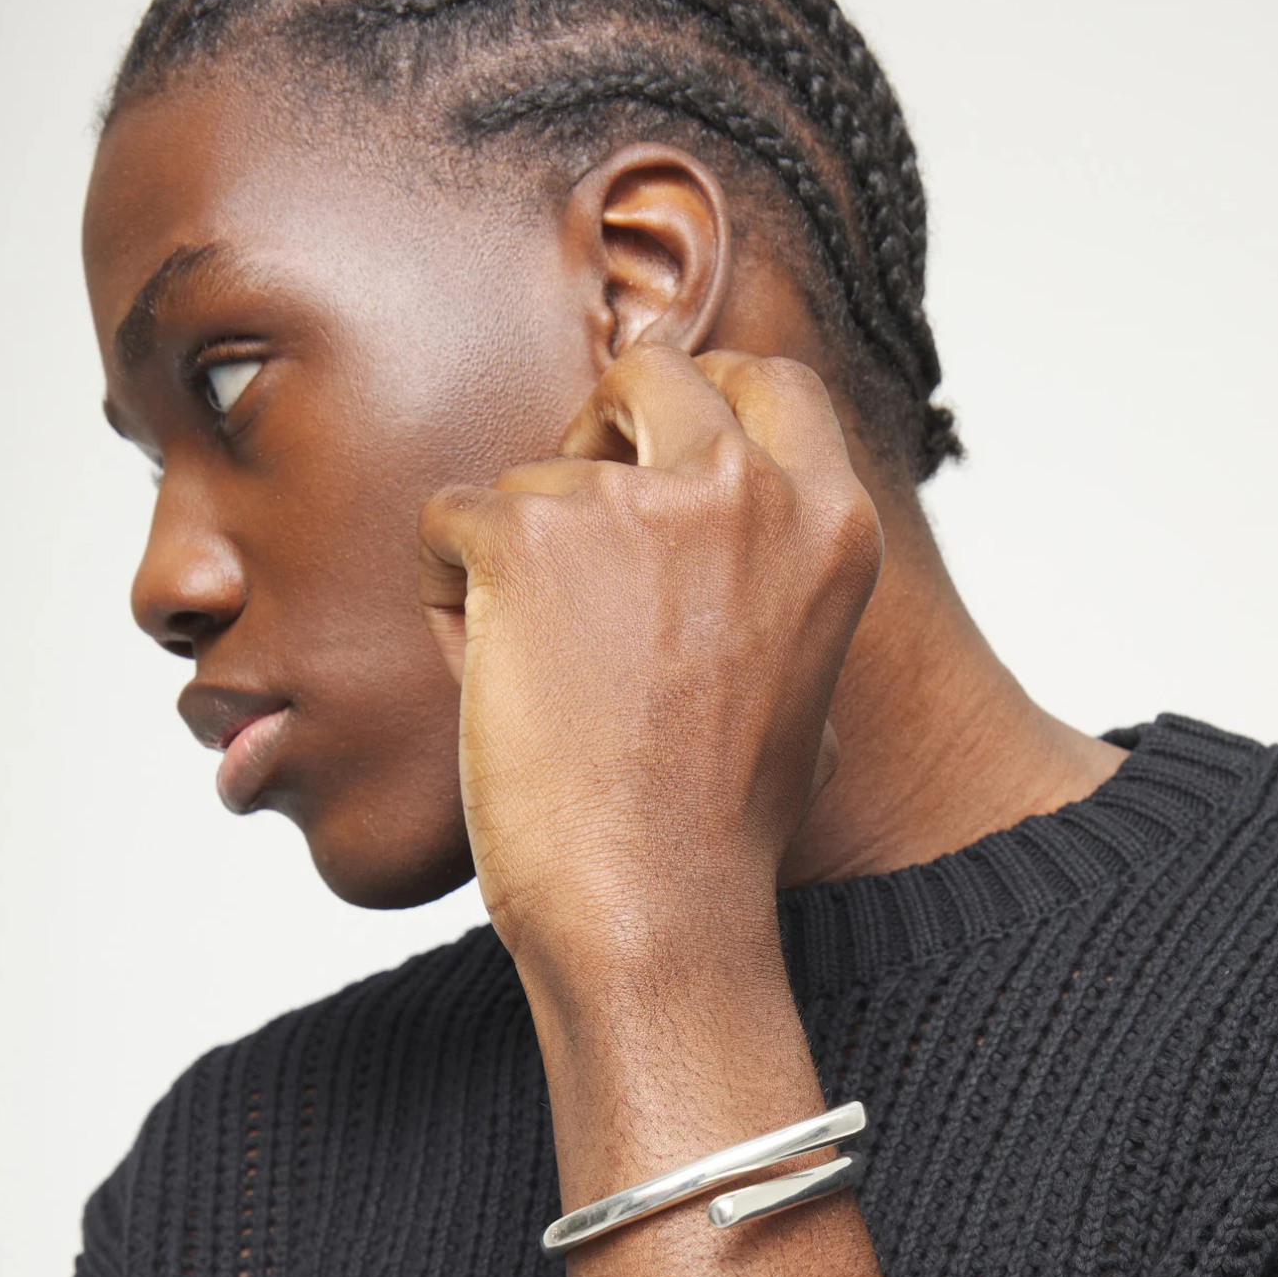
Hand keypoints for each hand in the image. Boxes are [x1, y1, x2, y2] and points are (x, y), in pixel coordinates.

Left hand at [418, 345, 882, 990]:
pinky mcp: (525, 537)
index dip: (700, 403)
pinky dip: (447, 589)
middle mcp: (744, 489)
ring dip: (517, 553)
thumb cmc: (721, 831)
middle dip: (602, 421)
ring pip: (537, 470)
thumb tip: (743, 570)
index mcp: (830, 522)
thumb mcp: (807, 691)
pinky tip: (484, 678)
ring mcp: (633, 504)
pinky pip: (451, 518)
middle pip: (654, 370)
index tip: (652, 451)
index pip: (770, 384)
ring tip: (535, 674)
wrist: (651, 906)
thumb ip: (781, 595)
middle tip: (571, 526)